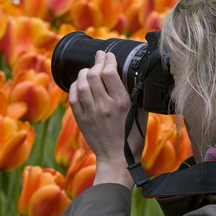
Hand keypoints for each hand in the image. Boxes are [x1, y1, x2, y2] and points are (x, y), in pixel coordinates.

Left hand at [69, 51, 147, 189]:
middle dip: (96, 62)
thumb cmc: (132, 137)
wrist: (117, 159)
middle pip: (93, 74)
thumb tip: (133, 76)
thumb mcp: (141, 113)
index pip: (110, 73)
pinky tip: (79, 83)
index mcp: (122, 103)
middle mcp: (105, 106)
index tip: (109, 56)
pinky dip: (75, 87)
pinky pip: (73, 97)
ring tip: (89, 69)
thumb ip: (137, 95)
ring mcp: (91, 113)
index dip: (108, 60)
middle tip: (99, 57)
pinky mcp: (81, 120)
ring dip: (84, 72)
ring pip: (82, 83)